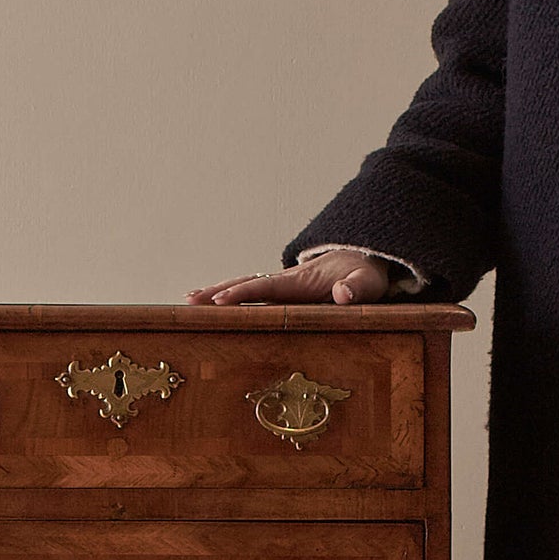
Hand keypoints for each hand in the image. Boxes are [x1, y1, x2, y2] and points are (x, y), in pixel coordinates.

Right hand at [185, 249, 393, 306]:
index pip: (266, 287)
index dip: (242, 293)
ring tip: (190, 300)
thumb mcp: (369, 282)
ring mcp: (285, 284)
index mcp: (301, 281)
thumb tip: (341, 293)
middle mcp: (287, 280)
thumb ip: (358, 288)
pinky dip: (232, 295)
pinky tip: (215, 302)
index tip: (219, 300)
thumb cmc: (369, 273)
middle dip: (218, 291)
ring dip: (218, 291)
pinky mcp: (286, 290)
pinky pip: (254, 291)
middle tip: (189, 300)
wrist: (368, 257)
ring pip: (246, 285)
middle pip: (246, 283)